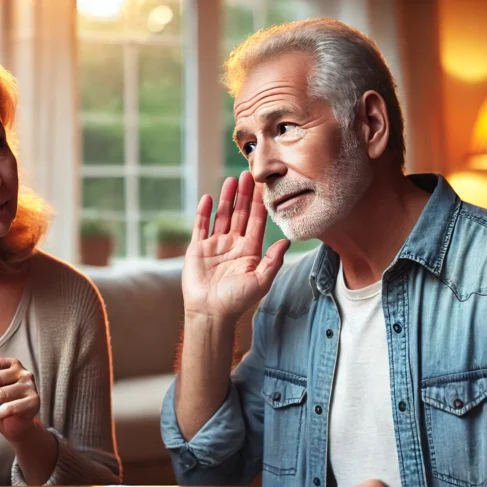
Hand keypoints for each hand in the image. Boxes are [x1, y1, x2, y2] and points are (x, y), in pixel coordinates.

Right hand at [183, 171, 289, 319]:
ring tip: (231, 180)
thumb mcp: (261, 281)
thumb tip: (287, 241)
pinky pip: (201, 226)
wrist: (211, 313)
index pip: (257, 221)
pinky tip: (208, 198)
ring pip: (222, 216)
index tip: (264, 186)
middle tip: (247, 174)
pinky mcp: (198, 249)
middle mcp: (234, 244)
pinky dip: (204, 212)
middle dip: (244, 194)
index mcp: (250, 250)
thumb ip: (273, 261)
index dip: (260, 203)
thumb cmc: (237, 301)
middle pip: (240, 213)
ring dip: (226, 198)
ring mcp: (215, 245)